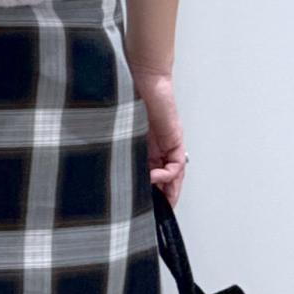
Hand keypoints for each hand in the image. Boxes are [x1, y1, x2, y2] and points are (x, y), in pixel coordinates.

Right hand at [131, 66, 187, 207]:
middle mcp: (158, 148)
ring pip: (174, 175)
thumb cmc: (128, 99)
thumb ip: (121, 151)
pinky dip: (168, 174)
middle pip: (167, 180)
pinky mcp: (174, 140)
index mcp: (145, 148)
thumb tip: (118, 173)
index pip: (153, 177)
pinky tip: (155, 176)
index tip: (147, 209)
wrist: (142, 79)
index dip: (153, 194)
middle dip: (163, 198)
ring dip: (167, 189)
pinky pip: (176, 164)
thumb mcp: (122, 133)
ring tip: (159, 200)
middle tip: (158, 213)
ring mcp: (168, 145)